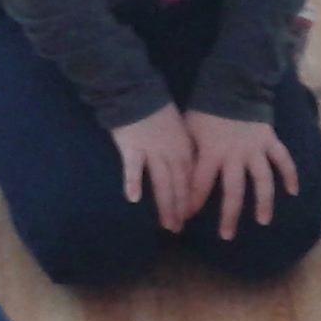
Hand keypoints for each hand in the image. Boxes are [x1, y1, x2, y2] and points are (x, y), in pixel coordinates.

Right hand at [111, 105, 196, 232]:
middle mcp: (171, 153)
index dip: (189, 200)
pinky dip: (133, 181)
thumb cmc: (157, 110)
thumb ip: (183, 151)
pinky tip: (133, 198)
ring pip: (161, 182)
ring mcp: (151, 151)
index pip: (189, 180)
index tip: (188, 217)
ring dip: (164, 204)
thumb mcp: (179, 130)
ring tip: (167, 224)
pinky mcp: (131, 147)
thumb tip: (186, 172)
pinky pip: (132, 167)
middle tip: (178, 229)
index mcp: (184, 149)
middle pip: (177, 186)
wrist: (137, 92)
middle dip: (179, 209)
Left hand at [184, 111, 297, 240]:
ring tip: (263, 220)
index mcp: (211, 153)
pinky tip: (293, 191)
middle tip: (226, 236)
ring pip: (262, 181)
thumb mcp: (190, 130)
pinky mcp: (270, 140)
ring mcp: (255, 149)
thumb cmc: (206, 109)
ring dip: (263, 203)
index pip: (200, 185)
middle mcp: (235, 155)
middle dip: (229, 216)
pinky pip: (283, 160)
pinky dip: (290, 174)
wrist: (232, 85)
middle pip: (234, 192)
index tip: (186, 219)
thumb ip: (189, 154)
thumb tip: (179, 179)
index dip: (192, 203)